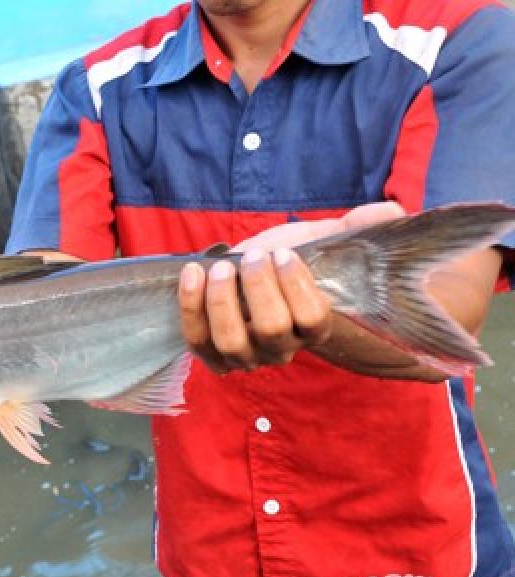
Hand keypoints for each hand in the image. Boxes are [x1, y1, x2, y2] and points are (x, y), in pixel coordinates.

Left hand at [176, 202, 404, 373]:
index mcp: (314, 327)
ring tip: (221, 267)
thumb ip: (357, 227)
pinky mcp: (210, 353)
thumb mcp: (323, 239)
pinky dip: (191, 306)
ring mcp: (244, 355)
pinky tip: (193, 273)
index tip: (284, 254)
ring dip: (223, 301)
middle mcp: (280, 349)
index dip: (297, 287)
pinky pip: (197, 340)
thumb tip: (392, 214)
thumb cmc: (288, 257)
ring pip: (231, 341)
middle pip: (272, 330)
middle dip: (260, 288)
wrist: (245, 269)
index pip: (313, 320)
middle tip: (254, 257)